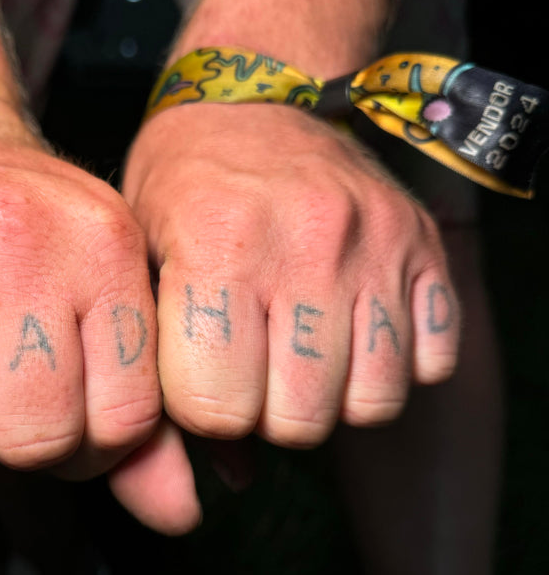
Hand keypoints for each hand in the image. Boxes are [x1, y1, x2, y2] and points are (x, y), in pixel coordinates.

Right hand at [0, 127, 163, 481]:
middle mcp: (13, 243)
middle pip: (31, 441)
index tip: (68, 403)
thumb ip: (142, 407)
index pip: (122, 421)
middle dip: (19, 435)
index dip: (93, 440)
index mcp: (101, 246)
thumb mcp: (105, 281)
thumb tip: (180, 518)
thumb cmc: (28, 224)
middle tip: (2, 383)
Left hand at [122, 103, 459, 447]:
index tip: (198, 370)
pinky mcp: (422, 244)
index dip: (201, 406)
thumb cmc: (182, 181)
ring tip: (299, 346)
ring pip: (373, 402)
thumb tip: (230, 477)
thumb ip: (157, 365)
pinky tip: (350, 326)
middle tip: (249, 362)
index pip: (217, 407)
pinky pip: (433, 360)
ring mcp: (375, 242)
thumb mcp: (141, 253)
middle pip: (299, 419)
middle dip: (265, 410)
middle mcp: (304, 241)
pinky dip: (393, 363)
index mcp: (217, 242)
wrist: (249, 97)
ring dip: (331, 394)